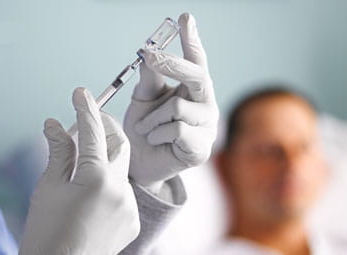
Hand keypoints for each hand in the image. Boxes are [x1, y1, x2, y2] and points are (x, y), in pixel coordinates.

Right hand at [20, 88, 139, 254]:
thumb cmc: (48, 233)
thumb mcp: (48, 188)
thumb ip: (58, 153)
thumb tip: (54, 124)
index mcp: (96, 179)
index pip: (93, 133)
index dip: (86, 109)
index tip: (81, 93)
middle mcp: (120, 190)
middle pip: (120, 143)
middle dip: (104, 128)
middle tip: (85, 123)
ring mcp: (130, 206)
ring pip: (121, 168)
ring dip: (104, 159)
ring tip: (80, 167)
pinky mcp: (134, 219)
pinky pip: (124, 191)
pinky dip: (109, 184)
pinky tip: (91, 195)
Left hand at [124, 13, 218, 188]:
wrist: (139, 164)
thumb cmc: (143, 130)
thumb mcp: (143, 99)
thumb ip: (150, 77)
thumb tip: (149, 52)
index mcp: (192, 90)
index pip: (196, 61)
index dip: (191, 39)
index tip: (185, 18)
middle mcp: (205, 104)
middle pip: (197, 76)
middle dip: (173, 65)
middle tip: (149, 55)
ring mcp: (207, 126)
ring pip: (178, 107)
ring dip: (153, 118)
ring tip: (146, 129)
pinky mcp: (202, 147)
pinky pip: (177, 130)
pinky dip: (157, 134)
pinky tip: (156, 141)